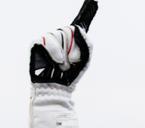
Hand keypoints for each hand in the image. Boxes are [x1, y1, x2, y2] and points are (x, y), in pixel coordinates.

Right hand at [28, 0, 97, 127]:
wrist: (57, 90)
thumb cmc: (71, 78)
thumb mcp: (85, 61)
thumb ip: (86, 44)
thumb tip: (80, 28)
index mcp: (72, 41)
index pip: (77, 24)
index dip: (88, 11)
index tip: (95, 1)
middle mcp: (59, 38)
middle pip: (70, 30)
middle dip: (75, 47)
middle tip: (72, 62)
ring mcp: (48, 40)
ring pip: (59, 34)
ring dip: (65, 53)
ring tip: (63, 65)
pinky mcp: (37, 45)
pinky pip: (48, 40)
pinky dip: (56, 52)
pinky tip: (57, 62)